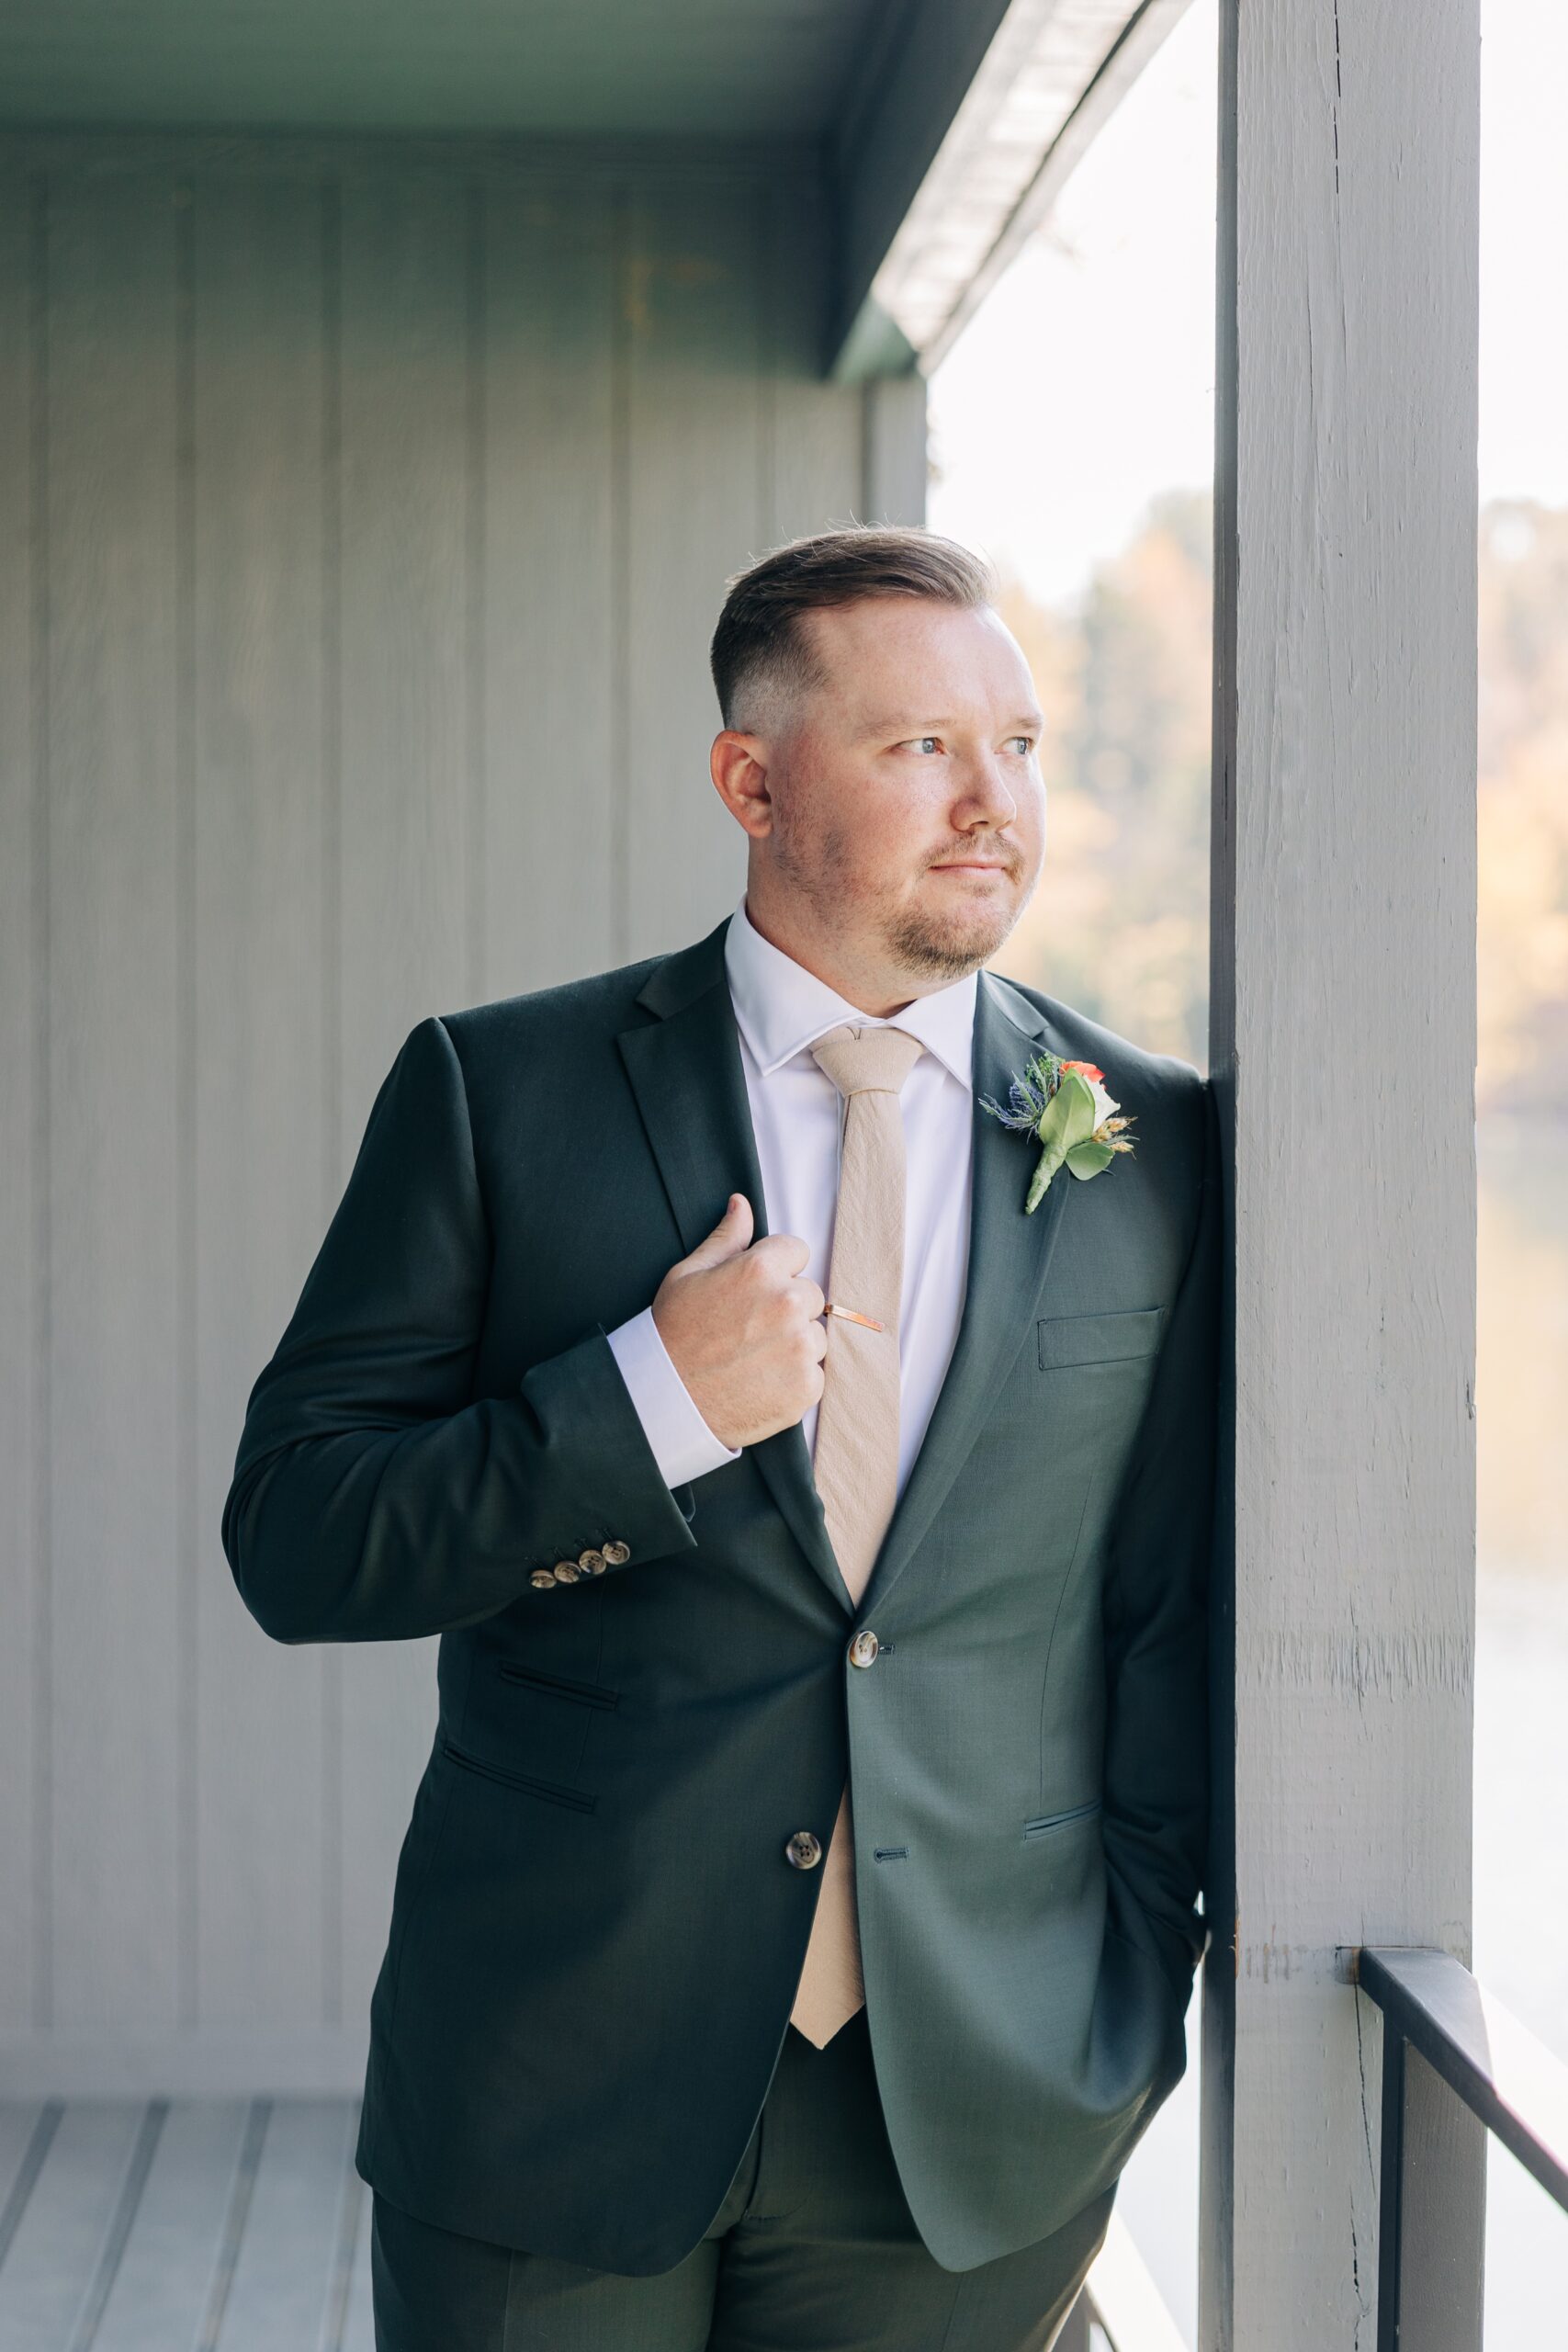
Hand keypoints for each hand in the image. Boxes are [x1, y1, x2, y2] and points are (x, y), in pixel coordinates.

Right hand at [651, 1194, 826, 1448]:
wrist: (665, 1401)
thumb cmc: (672, 1334)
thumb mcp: (688, 1275)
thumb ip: (725, 1239)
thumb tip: (742, 1204)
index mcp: (761, 1269)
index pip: (797, 1251)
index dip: (775, 1270)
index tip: (753, 1292)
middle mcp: (787, 1304)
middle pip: (810, 1294)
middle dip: (787, 1308)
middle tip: (749, 1330)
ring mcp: (800, 1347)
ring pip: (815, 1335)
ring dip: (794, 1344)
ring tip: (753, 1358)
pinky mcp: (806, 1387)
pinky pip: (815, 1373)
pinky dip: (794, 1380)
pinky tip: (761, 1382)